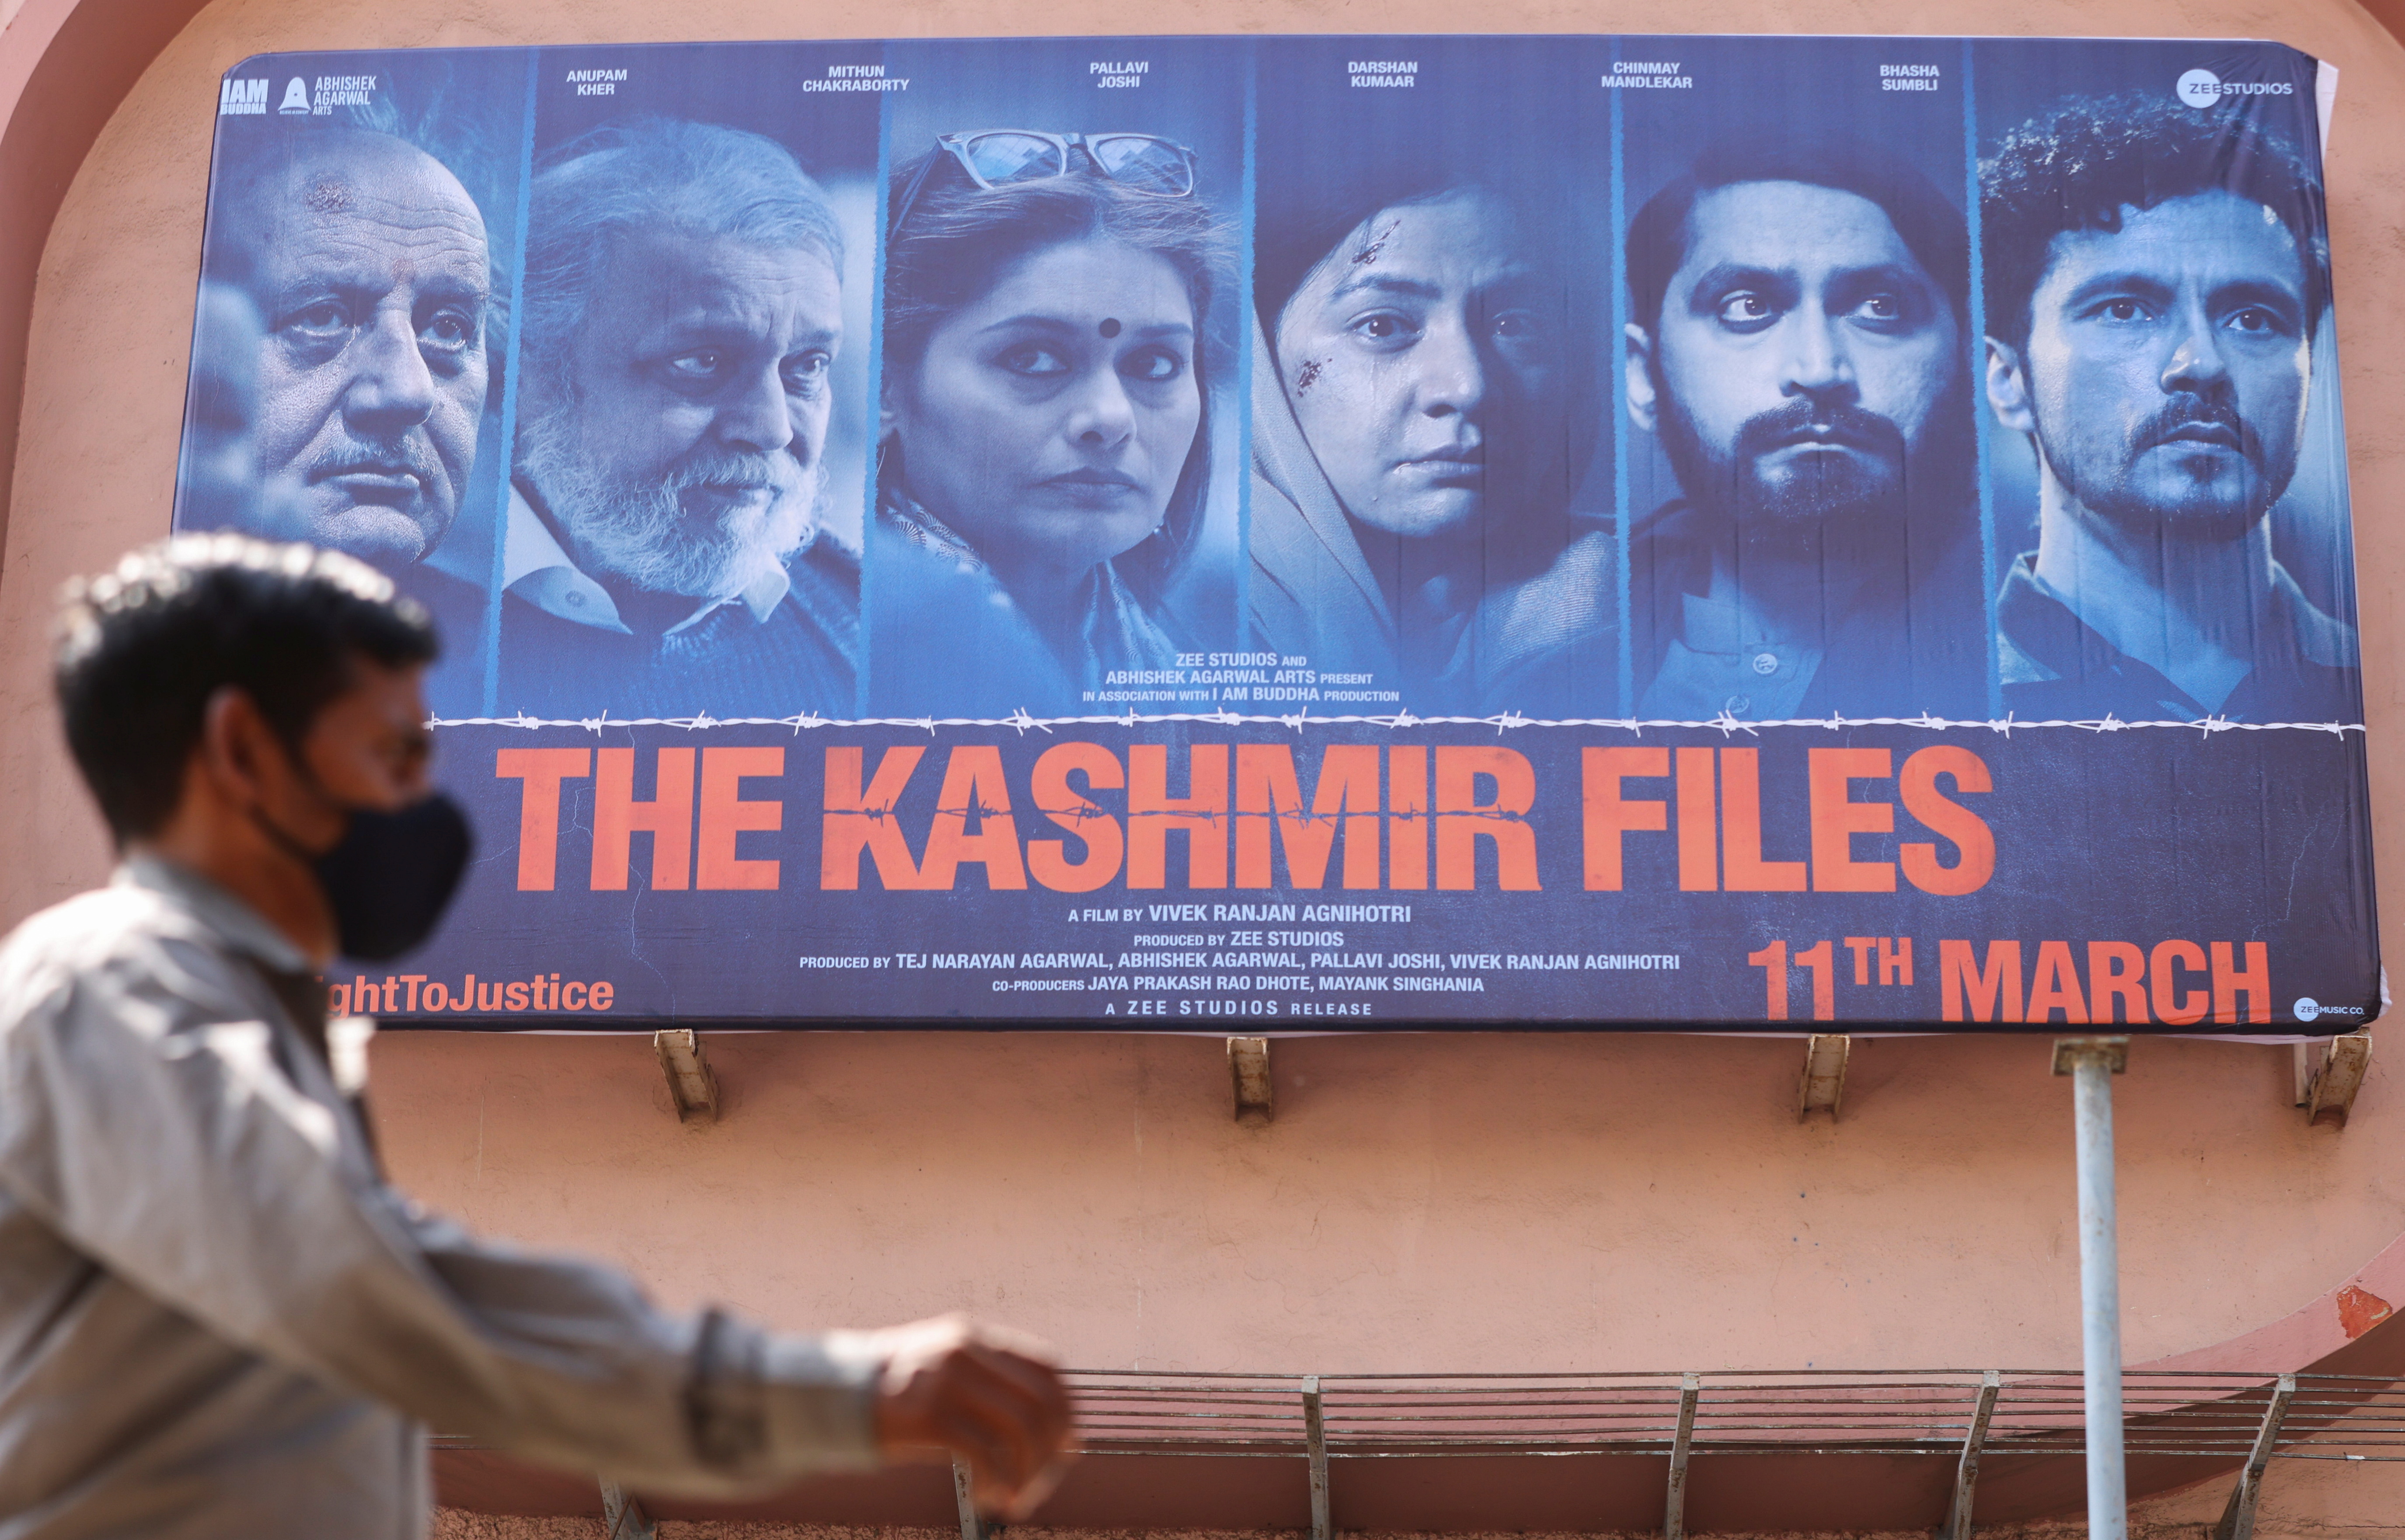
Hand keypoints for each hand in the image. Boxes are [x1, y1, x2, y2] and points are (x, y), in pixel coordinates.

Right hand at [867, 1314, 1075, 1518]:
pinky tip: (989, 1500)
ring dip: (1027, 1474)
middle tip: (1037, 1487)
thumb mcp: (944, 1374)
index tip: (1065, 1450)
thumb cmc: (895, 1397)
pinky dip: (998, 1483)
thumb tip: (1053, 1433)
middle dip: (1050, 1452)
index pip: (1048, 1368)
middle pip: (1041, 1402)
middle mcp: (966, 1351)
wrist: (829, 1396)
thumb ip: (989, 1388)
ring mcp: (947, 1381)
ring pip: (1019, 1429)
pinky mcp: (928, 1416)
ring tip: (1013, 1499)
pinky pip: (985, 1454)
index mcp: (975, 1338)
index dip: (1065, 1412)